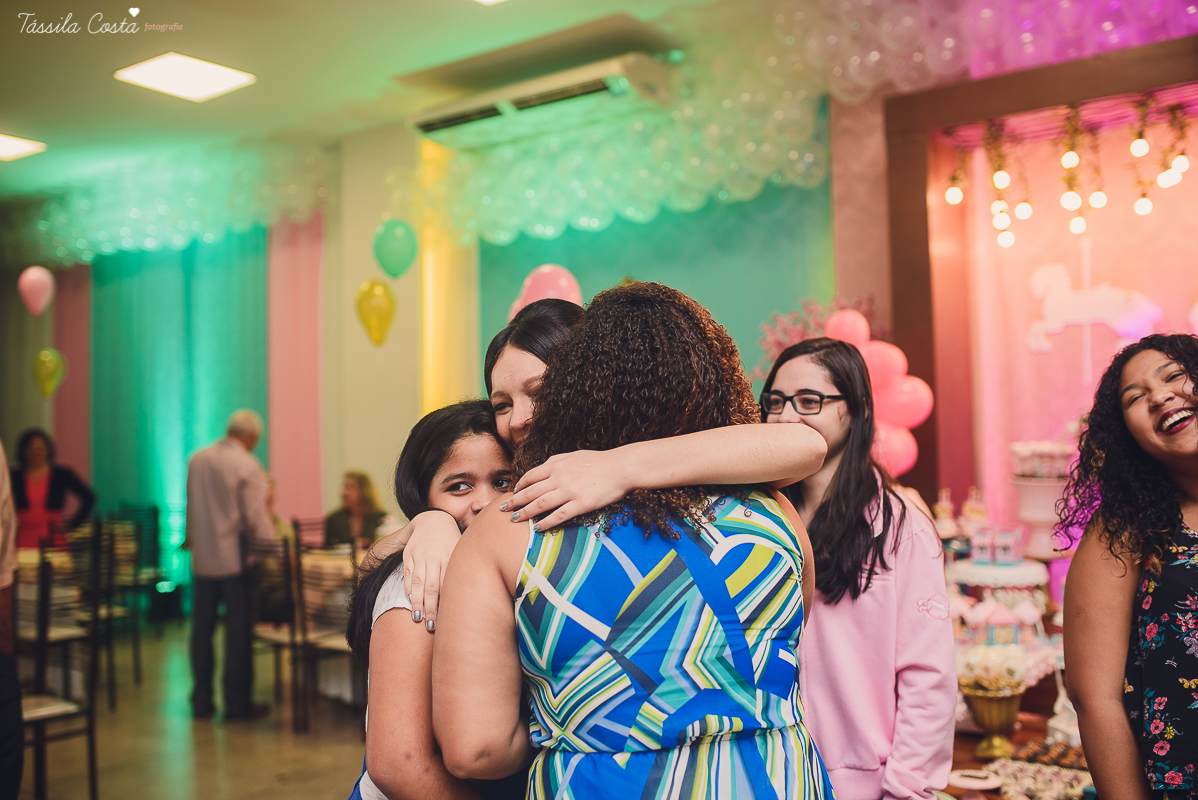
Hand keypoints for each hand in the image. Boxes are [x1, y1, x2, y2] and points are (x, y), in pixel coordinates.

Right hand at [400, 511, 462, 631]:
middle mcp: (434, 557)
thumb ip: (464, 569)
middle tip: (431, 626)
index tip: (447, 619)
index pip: (447, 584)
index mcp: (450, 557)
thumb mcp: (461, 550)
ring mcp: (420, 555)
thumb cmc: (452, 541)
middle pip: (431, 586)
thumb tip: (474, 595)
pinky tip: (409, 600)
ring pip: (417, 581)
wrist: (433, 520)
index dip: (446, 602)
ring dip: (416, 602)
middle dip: (431, 608)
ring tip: (417, 618)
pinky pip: (407, 573)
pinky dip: (408, 588)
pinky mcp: (409, 554)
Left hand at [501, 450, 631, 531]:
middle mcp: (560, 478)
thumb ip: (556, 460)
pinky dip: (546, 522)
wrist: (621, 467)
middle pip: (530, 491)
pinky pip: (559, 515)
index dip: (520, 485)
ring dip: (525, 513)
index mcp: (557, 465)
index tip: (513, 492)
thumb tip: (543, 466)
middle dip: (515, 501)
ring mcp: (570, 491)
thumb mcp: (574, 455)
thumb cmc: (599, 461)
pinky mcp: (581, 504)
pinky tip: (538, 528)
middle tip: (503, 509)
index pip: (531, 476)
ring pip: (541, 504)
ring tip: (515, 520)